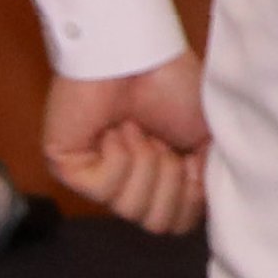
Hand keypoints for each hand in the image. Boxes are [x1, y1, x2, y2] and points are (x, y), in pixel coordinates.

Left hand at [43, 53, 208, 235]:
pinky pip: (105, 190)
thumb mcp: (208, 137)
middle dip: (169, 179)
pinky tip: (115, 130)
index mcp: (161, 176)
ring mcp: (98, 177)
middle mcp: (129, 182)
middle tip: (162, 140)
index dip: (191, 194)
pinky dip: (119, 157)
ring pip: (131, 209)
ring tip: (137, 129)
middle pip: (157, 223)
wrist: (140, 54)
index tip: (189, 155)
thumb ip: (207, 181)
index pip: (177, 222)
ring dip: (145, 163)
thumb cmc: (173, 84)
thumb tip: (205, 210)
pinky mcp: (69, 169)